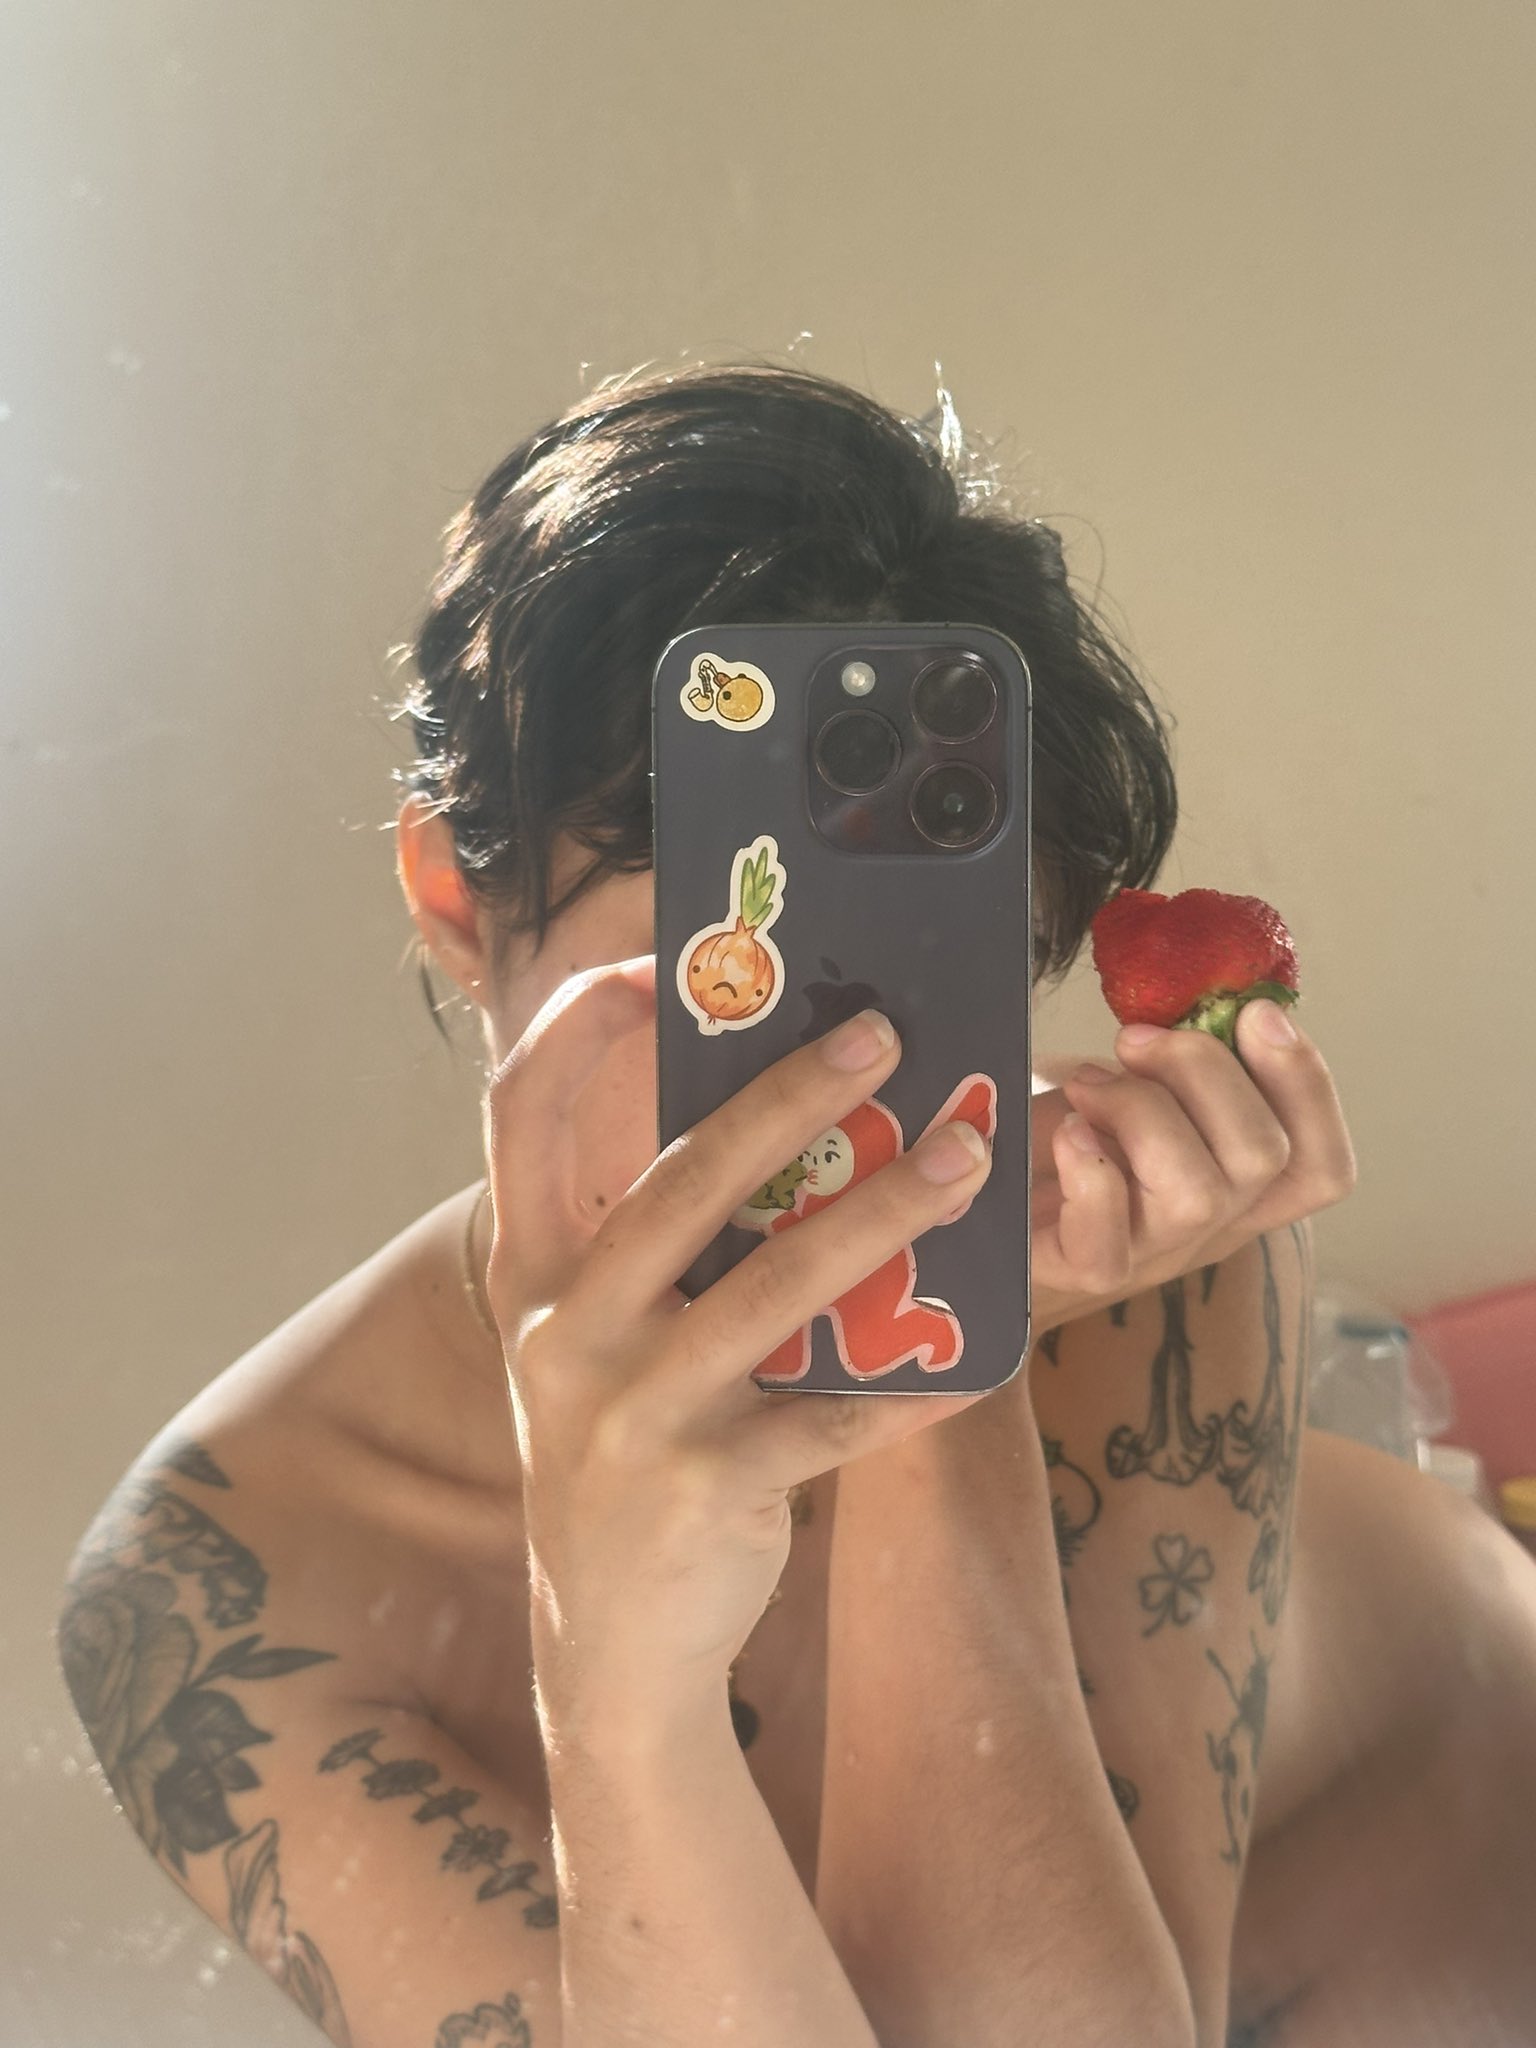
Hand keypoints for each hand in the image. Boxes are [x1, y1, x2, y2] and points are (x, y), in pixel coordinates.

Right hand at [479, 959, 994, 1716]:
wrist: (611, 1645)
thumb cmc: (630, 1451)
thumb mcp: (608, 1342)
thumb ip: (665, 1250)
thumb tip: (799, 1122)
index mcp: (530, 1275)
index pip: (517, 1115)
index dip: (573, 1026)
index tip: (652, 969)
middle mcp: (562, 1333)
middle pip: (678, 1182)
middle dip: (786, 1097)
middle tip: (884, 1038)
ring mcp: (628, 1415)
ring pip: (771, 1289)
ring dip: (884, 1214)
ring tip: (970, 1159)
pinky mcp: (705, 1489)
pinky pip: (836, 1417)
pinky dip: (919, 1380)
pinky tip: (989, 1346)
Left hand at [1026, 999, 1356, 1335]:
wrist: (991, 1201)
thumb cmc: (1067, 1134)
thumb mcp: (1133, 1084)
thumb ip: (1179, 1059)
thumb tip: (1214, 1000)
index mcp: (1240, 1183)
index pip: (1323, 1165)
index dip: (1309, 1085)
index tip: (1257, 1013)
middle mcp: (1211, 1226)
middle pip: (1268, 1158)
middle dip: (1205, 1069)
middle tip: (1135, 1041)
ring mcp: (1151, 1254)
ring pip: (1198, 1193)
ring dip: (1141, 1110)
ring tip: (1088, 1087)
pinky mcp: (1080, 1270)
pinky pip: (1107, 1243)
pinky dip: (1088, 1173)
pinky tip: (1066, 1132)